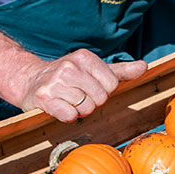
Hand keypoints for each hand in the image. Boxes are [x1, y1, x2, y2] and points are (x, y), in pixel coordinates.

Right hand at [14, 50, 147, 122]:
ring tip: (68, 100)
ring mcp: (55, 82)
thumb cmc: (68, 76)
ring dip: (79, 110)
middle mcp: (69, 67)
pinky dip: (67, 116)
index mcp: (84, 58)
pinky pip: (69, 115)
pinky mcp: (44, 98)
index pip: (112, 84)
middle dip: (92, 102)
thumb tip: (144, 66)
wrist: (30, 81)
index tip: (90, 87)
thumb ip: (120, 71)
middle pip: (100, 98)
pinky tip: (60, 107)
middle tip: (78, 96)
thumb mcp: (94, 69)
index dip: (104, 91)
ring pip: (85, 108)